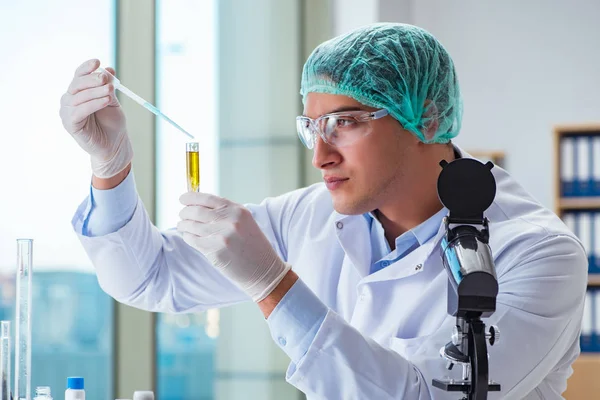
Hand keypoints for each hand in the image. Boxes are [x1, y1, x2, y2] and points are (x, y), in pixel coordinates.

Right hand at [59, 59, 132, 177]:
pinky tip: (106, 100)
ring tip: (110, 90)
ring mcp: (67, 112)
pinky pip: (80, 111)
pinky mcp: (70, 124)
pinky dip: (93, 104)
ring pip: (79, 97)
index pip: (78, 76)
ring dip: (96, 92)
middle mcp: (69, 100)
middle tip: (106, 78)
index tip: (97, 62)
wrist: (114, 145)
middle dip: (92, 79)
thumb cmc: (112, 123)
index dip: (86, 68)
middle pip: (77, 84)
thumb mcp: (112, 101)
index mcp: (78, 92)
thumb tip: (108, 70)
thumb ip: (108, 87)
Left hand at [177, 192, 290, 301]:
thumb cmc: (253, 246)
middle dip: (185, 212)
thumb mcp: (244, 222)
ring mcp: (221, 236)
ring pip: (191, 226)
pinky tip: (188, 236)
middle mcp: (229, 221)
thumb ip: (225, 213)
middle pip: (196, 211)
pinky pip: (193, 240)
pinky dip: (187, 237)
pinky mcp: (214, 251)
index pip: (207, 198)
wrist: (264, 270)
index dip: (191, 197)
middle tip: (182, 215)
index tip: (183, 199)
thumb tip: (199, 206)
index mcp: (237, 210)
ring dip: (183, 225)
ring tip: (182, 226)